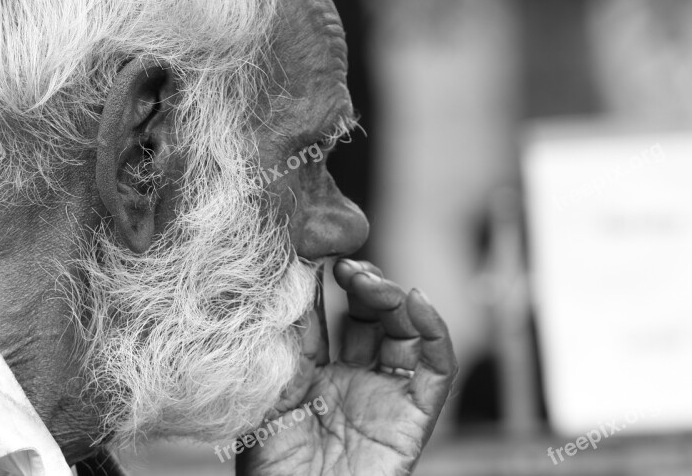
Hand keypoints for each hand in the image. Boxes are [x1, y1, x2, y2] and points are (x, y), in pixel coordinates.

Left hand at [236, 259, 457, 474]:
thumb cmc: (270, 464)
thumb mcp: (274, 386)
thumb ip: (293, 337)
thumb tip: (298, 277)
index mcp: (317, 376)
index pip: (334, 317)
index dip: (332, 286)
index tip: (323, 253)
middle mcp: (354, 382)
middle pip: (374, 320)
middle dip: (366, 287)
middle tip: (349, 268)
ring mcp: (386, 397)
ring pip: (407, 334)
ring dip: (395, 300)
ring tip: (370, 281)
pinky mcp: (414, 417)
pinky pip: (438, 370)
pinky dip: (436, 332)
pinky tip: (417, 301)